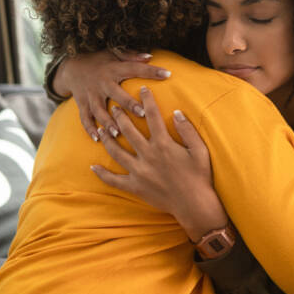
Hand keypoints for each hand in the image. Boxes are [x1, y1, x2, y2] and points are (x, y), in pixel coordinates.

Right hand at [54, 50, 171, 141]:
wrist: (71, 67)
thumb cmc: (100, 61)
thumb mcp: (114, 53)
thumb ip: (131, 56)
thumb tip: (150, 57)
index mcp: (113, 69)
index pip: (134, 69)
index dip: (151, 71)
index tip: (167, 74)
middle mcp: (101, 83)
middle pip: (116, 94)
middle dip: (128, 104)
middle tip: (142, 113)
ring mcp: (90, 95)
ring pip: (99, 110)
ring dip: (108, 122)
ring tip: (118, 133)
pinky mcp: (82, 104)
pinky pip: (84, 118)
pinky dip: (90, 129)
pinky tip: (98, 139)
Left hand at [90, 86, 228, 241]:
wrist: (194, 204)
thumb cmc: (200, 176)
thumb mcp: (200, 150)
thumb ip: (187, 130)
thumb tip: (176, 112)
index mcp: (164, 144)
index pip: (152, 116)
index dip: (147, 100)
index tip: (143, 89)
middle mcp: (148, 155)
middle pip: (129, 131)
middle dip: (120, 116)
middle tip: (114, 106)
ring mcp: (139, 171)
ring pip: (117, 151)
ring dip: (108, 138)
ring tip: (102, 128)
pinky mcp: (135, 186)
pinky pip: (114, 180)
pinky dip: (102, 174)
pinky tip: (93, 166)